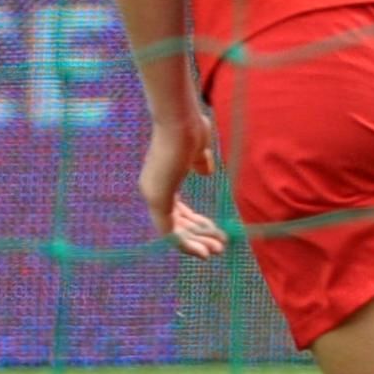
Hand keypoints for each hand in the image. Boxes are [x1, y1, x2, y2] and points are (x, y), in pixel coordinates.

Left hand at [143, 106, 228, 258]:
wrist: (182, 121)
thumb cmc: (190, 128)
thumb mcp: (198, 150)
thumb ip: (200, 163)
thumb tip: (205, 172)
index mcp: (162, 178)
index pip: (177, 210)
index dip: (197, 223)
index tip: (216, 230)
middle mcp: (153, 189)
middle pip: (176, 223)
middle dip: (199, 236)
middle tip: (219, 246)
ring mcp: (153, 195)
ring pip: (173, 231)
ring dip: (195, 243)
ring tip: (215, 252)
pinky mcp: (156, 199)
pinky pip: (169, 232)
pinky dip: (186, 244)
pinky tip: (203, 252)